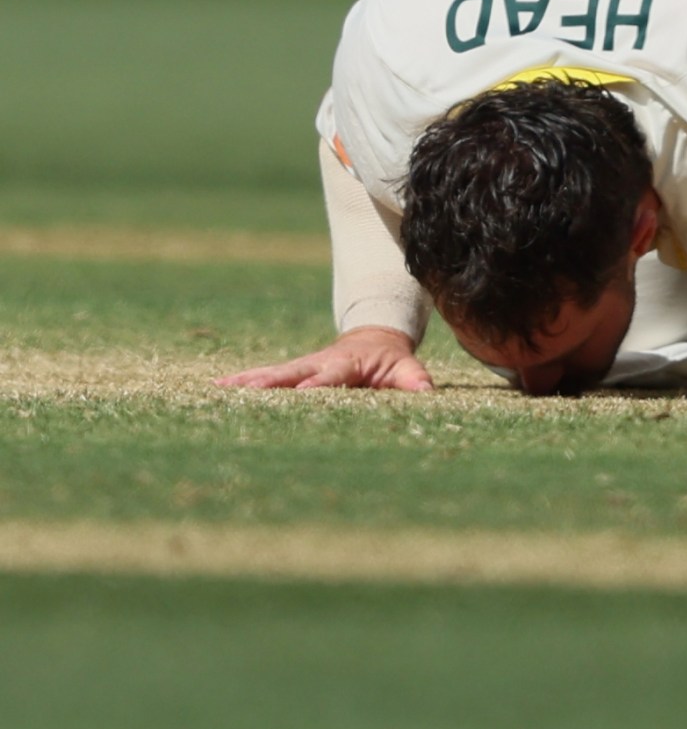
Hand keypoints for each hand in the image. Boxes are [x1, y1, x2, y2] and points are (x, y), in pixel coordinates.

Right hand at [219, 328, 434, 392]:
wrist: (376, 336)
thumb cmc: (392, 359)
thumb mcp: (407, 367)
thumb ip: (415, 380)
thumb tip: (426, 393)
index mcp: (348, 362)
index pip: (331, 374)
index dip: (318, 382)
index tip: (303, 390)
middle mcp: (320, 361)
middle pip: (292, 371)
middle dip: (270, 381)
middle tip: (246, 390)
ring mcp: (304, 365)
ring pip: (273, 372)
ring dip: (248, 381)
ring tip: (220, 388)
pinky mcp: (293, 370)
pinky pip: (267, 375)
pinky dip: (243, 380)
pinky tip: (217, 388)